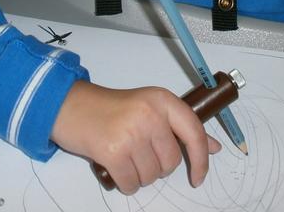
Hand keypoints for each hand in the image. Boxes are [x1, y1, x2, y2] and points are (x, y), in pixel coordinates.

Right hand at [50, 80, 220, 193]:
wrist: (69, 106)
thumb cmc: (110, 109)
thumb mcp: (149, 108)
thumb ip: (181, 127)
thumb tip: (214, 148)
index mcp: (162, 100)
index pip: (194, 132)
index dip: (201, 159)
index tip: (199, 177)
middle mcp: (150, 114)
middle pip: (171, 162)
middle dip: (157, 166)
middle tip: (138, 152)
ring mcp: (132, 133)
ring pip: (152, 176)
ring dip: (139, 174)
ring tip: (124, 155)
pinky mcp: (113, 152)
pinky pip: (132, 184)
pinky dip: (126, 183)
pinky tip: (115, 167)